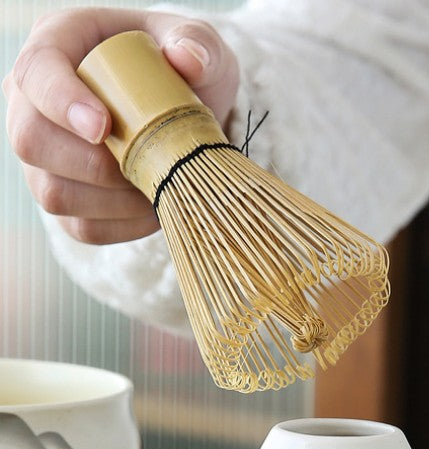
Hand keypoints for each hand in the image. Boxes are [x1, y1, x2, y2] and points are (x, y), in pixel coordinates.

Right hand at [4, 8, 239, 243]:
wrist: (186, 118)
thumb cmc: (183, 72)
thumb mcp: (200, 47)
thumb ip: (199, 44)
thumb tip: (186, 58)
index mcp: (58, 46)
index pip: (36, 73)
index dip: (62, 103)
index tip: (103, 127)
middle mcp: (33, 102)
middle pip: (31, 141)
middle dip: (92, 164)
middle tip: (144, 165)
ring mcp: (45, 157)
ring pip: (54, 193)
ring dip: (113, 202)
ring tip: (157, 187)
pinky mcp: (67, 197)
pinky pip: (82, 227)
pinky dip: (124, 226)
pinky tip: (154, 209)